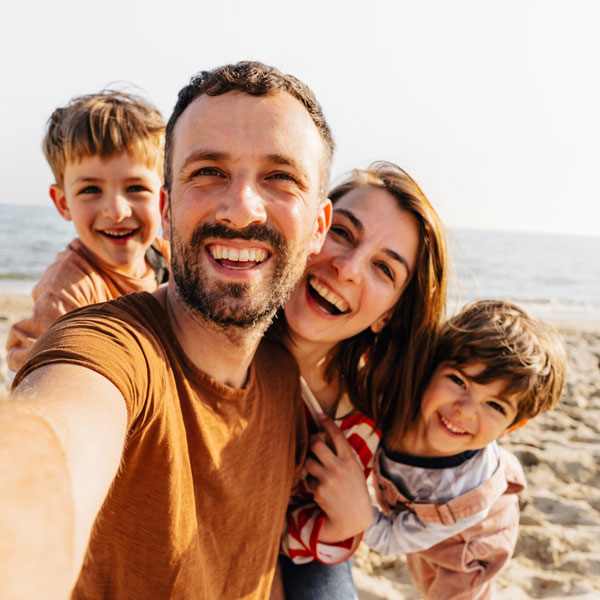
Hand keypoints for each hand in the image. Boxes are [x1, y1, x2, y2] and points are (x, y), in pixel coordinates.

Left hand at [305, 414, 372, 542]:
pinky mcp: (319, 491)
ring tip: (317, 471)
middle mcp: (339, 468)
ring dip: (310, 464)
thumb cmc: (354, 489)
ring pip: (308, 462)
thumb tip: (325, 436)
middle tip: (312, 443)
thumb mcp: (354, 469)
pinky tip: (320, 489)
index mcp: (350, 460)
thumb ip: (342, 455)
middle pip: (316, 445)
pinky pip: (307, 480)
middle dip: (311, 442)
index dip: (328, 423)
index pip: (337, 435)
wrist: (354, 516)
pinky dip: (310, 482)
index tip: (320, 416)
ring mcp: (328, 479)